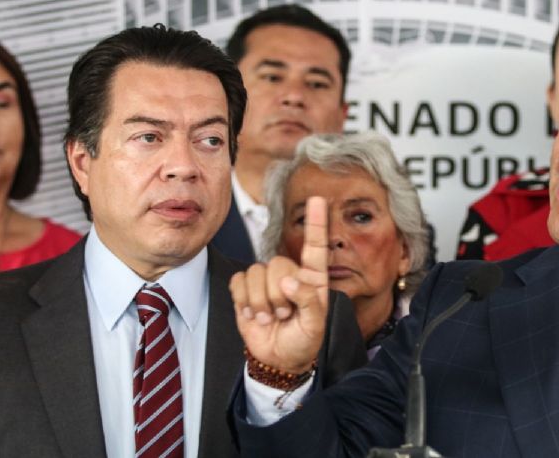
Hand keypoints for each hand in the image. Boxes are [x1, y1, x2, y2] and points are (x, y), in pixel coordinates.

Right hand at [230, 196, 329, 373]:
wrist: (278, 358)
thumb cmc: (302, 341)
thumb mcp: (314, 326)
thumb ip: (308, 302)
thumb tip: (288, 281)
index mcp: (312, 278)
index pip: (315, 246)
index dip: (316, 222)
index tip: (319, 199)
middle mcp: (290, 274)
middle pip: (277, 263)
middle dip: (277, 294)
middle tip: (283, 315)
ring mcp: (266, 280)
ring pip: (256, 272)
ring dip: (261, 301)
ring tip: (270, 318)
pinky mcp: (246, 289)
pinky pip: (239, 281)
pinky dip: (244, 301)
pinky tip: (253, 315)